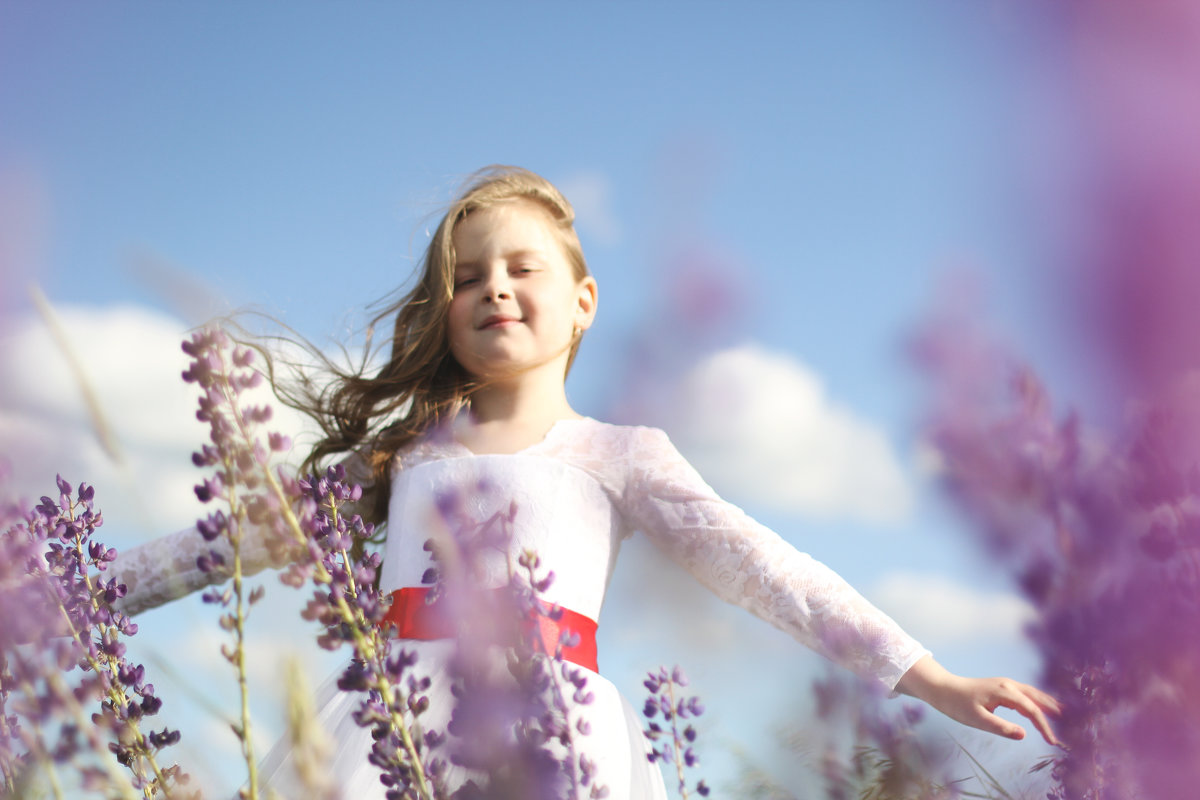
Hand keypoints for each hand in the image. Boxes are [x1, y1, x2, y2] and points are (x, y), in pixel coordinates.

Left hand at [895, 655, 1061, 746]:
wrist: (942, 689)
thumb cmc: (957, 704)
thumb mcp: (977, 719)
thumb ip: (1000, 727)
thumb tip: (1024, 734)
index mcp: (1004, 691)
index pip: (1031, 709)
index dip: (1044, 725)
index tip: (1052, 741)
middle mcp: (1008, 684)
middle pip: (1037, 697)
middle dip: (1054, 709)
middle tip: (1073, 722)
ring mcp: (1005, 684)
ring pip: (1032, 694)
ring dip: (1047, 703)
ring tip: (1064, 714)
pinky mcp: (1002, 688)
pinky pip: (1025, 695)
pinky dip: (1036, 702)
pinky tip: (1041, 709)